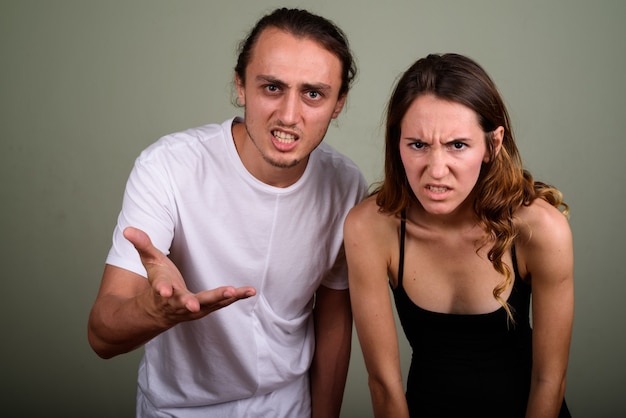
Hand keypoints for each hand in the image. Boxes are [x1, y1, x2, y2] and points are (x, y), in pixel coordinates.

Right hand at [124, 227, 255, 326]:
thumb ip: (142, 245)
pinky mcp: (207, 308)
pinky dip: (236, 297)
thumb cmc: (156, 282)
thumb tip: (128, 229)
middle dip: (193, 304)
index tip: (164, 291)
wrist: (157, 312)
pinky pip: (223, 303)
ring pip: (209, 305)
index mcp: (162, 290)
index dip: (162, 290)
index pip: (160, 289)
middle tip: (196, 306)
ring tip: (235, 292)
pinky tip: (250, 291)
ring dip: (222, 299)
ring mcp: (193, 308)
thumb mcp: (149, 262)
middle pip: (186, 303)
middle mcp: (177, 303)